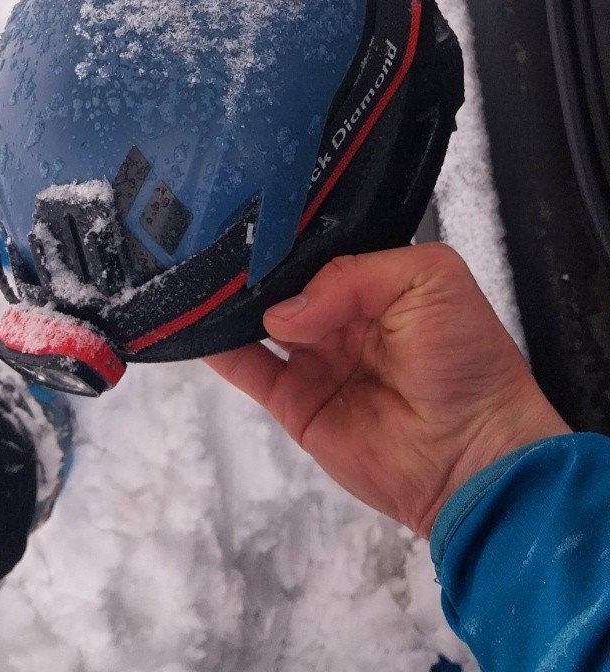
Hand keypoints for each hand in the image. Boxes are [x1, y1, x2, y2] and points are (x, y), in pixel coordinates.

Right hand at [206, 243, 569, 536]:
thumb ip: (353, 275)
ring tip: (202, 277)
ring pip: (257, 320)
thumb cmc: (470, 362)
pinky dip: (218, 347)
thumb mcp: (431, 281)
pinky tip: (198, 323)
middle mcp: (344, 317)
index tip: (258, 217)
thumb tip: (284, 311)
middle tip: (220, 244)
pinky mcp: (296, 404)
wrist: (474, 454)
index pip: (322, 246)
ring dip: (230, 302)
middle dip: (255, 265)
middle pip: (283, 280)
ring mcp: (317, 360)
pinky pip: (247, 369)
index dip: (293, 233)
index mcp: (378, 281)